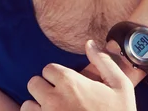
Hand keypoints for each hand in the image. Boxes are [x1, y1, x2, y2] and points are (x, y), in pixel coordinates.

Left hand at [20, 40, 136, 110]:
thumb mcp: (120, 86)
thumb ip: (103, 61)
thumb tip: (90, 44)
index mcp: (69, 82)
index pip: (48, 69)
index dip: (57, 76)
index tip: (67, 85)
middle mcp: (53, 99)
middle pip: (33, 83)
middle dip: (44, 88)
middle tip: (58, 98)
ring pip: (27, 105)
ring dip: (38, 107)